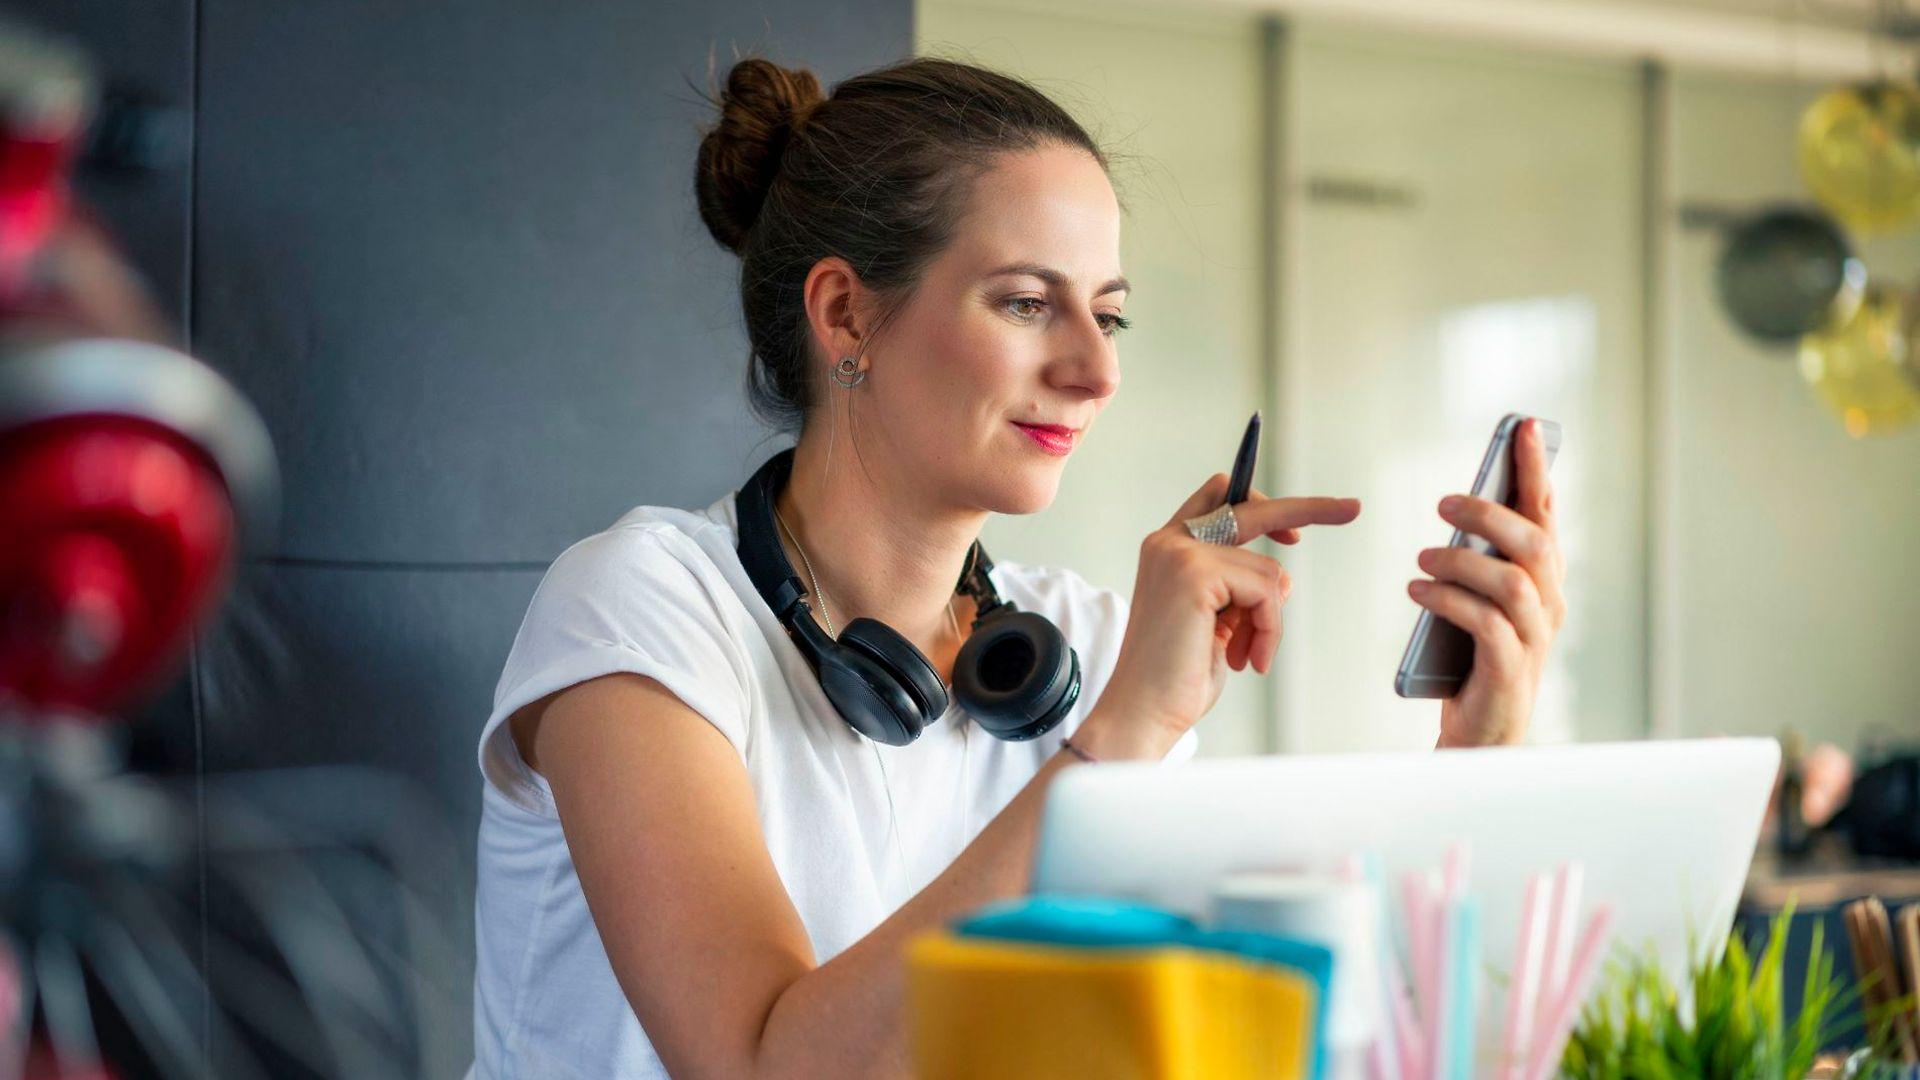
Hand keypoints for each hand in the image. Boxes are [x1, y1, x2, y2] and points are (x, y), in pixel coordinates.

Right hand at [1079, 472, 1360, 759]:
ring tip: (1248, 655)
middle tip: (1350, 509)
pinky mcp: (1194, 572)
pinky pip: (1266, 591)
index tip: (1297, 528)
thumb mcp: (1217, 625)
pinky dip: (1268, 629)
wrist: (1142, 712)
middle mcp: (1168, 543)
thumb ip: (1240, 592)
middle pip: (1251, 507)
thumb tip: (1282, 580)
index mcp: (1168, 551)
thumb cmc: (1174, 678)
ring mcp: (1179, 553)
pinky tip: (1247, 657)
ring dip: (1270, 621)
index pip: (1218, 501)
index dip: (1260, 504)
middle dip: (1308, 508)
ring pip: (1268, 571)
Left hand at [1409, 418, 1564, 747]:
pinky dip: (1450, 602)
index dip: (1536, 470)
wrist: (1482, 732)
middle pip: (1531, 544)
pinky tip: (1418, 592)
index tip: (1521, 427)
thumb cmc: (1476, 658)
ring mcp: (1534, 639)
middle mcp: (1549, 605)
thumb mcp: (1479, 599)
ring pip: (1512, 583)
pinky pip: (1487, 625)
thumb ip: (1479, 561)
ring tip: (1422, 559)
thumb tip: (1457, 510)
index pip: (1545, 515)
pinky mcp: (1510, 670)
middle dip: (1488, 514)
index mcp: (1544, 580)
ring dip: (1462, 562)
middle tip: (1443, 503)